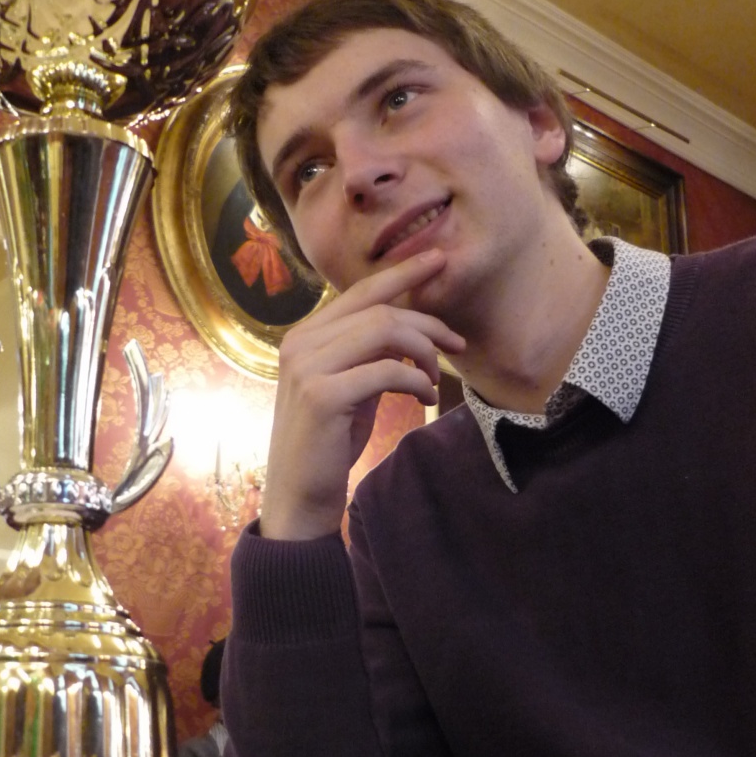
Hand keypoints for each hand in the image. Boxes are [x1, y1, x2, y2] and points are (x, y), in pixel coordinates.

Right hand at [260, 250, 465, 540]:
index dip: (403, 273)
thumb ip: (369, 355)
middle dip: (428, 324)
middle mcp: (300, 343)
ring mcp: (307, 367)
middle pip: (380, 310)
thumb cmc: (329, 444)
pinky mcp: (321, 395)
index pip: (360, 291)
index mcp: (304, 336)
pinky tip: (425, 397)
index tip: (439, 260)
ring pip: (384, 332)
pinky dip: (416, 381)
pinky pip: (386, 371)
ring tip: (434, 378)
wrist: (299, 496)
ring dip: (423, 352)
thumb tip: (411, 331)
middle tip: (457, 345)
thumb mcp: (350, 389)